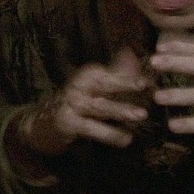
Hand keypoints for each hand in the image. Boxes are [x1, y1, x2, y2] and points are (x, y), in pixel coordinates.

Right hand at [19, 46, 151, 155]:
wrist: (44, 123)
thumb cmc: (78, 103)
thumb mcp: (96, 87)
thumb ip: (116, 73)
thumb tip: (133, 53)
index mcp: (88, 75)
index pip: (111, 72)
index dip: (131, 75)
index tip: (150, 79)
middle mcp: (79, 86)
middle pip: (104, 83)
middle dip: (125, 83)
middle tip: (145, 85)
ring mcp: (72, 104)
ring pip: (99, 106)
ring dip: (120, 110)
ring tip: (141, 115)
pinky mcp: (67, 122)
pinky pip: (92, 128)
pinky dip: (109, 134)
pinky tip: (126, 140)